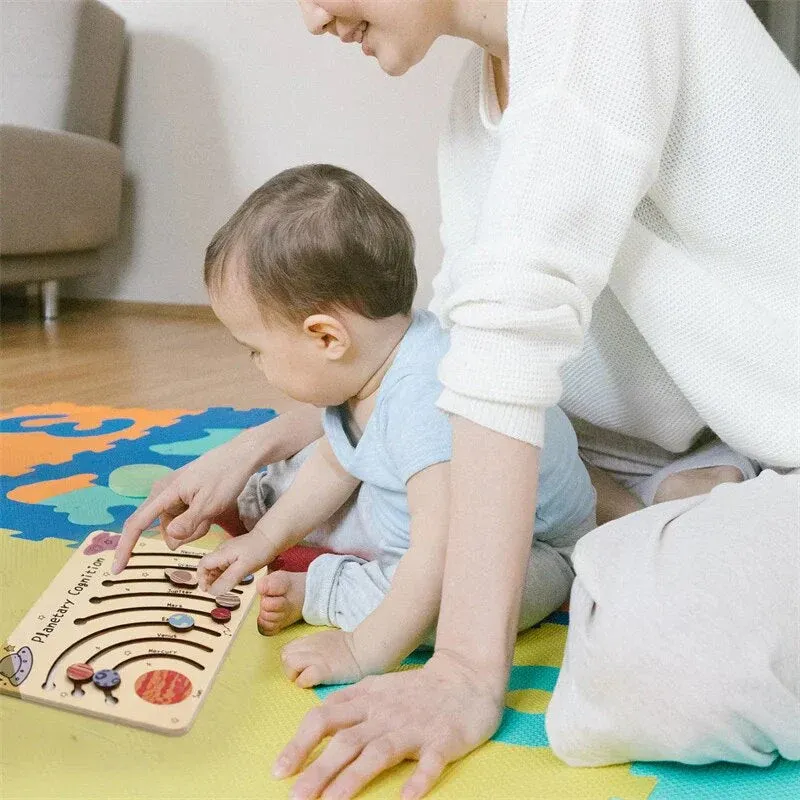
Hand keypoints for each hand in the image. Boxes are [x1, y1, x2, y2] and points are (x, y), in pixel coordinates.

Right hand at [112, 429, 264, 572]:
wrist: (240, 455)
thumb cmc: (226, 477)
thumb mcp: (210, 504)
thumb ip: (189, 523)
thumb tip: (169, 539)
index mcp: (164, 492)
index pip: (137, 524)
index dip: (125, 548)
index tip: (116, 570)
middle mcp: (163, 492)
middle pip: (164, 529)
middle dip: (186, 534)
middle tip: (208, 520)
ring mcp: (172, 493)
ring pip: (176, 526)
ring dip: (194, 527)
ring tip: (212, 510)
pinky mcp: (182, 495)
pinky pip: (184, 517)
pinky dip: (197, 520)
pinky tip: (211, 507)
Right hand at [196, 528, 272, 594]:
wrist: (272, 538)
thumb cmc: (259, 550)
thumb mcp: (244, 567)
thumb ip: (228, 579)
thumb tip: (213, 591)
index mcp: (221, 553)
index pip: (202, 565)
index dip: (201, 578)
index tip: (207, 589)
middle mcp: (222, 551)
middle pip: (207, 567)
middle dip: (208, 580)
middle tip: (214, 592)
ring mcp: (228, 552)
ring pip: (216, 567)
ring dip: (216, 578)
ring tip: (222, 588)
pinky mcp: (236, 554)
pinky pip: (225, 566)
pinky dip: (224, 575)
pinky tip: (231, 580)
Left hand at [273, 650, 504, 799]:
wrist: (467, 674)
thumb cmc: (416, 689)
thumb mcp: (377, 687)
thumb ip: (348, 705)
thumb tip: (312, 725)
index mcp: (367, 699)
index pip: (325, 717)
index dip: (300, 742)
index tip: (279, 770)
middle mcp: (385, 713)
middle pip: (346, 741)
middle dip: (318, 769)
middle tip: (295, 797)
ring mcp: (414, 726)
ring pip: (380, 752)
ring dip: (354, 779)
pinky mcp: (444, 740)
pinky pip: (430, 762)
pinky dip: (418, 781)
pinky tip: (405, 799)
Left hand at [281, 630, 363, 687]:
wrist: (368, 649)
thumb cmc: (353, 648)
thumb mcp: (330, 639)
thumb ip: (316, 646)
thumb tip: (306, 656)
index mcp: (312, 639)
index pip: (288, 648)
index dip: (291, 660)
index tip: (300, 668)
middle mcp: (311, 646)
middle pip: (285, 656)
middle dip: (289, 668)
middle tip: (302, 675)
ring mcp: (317, 658)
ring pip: (290, 664)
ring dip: (295, 675)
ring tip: (306, 680)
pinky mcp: (324, 671)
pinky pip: (303, 678)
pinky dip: (304, 683)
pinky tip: (313, 684)